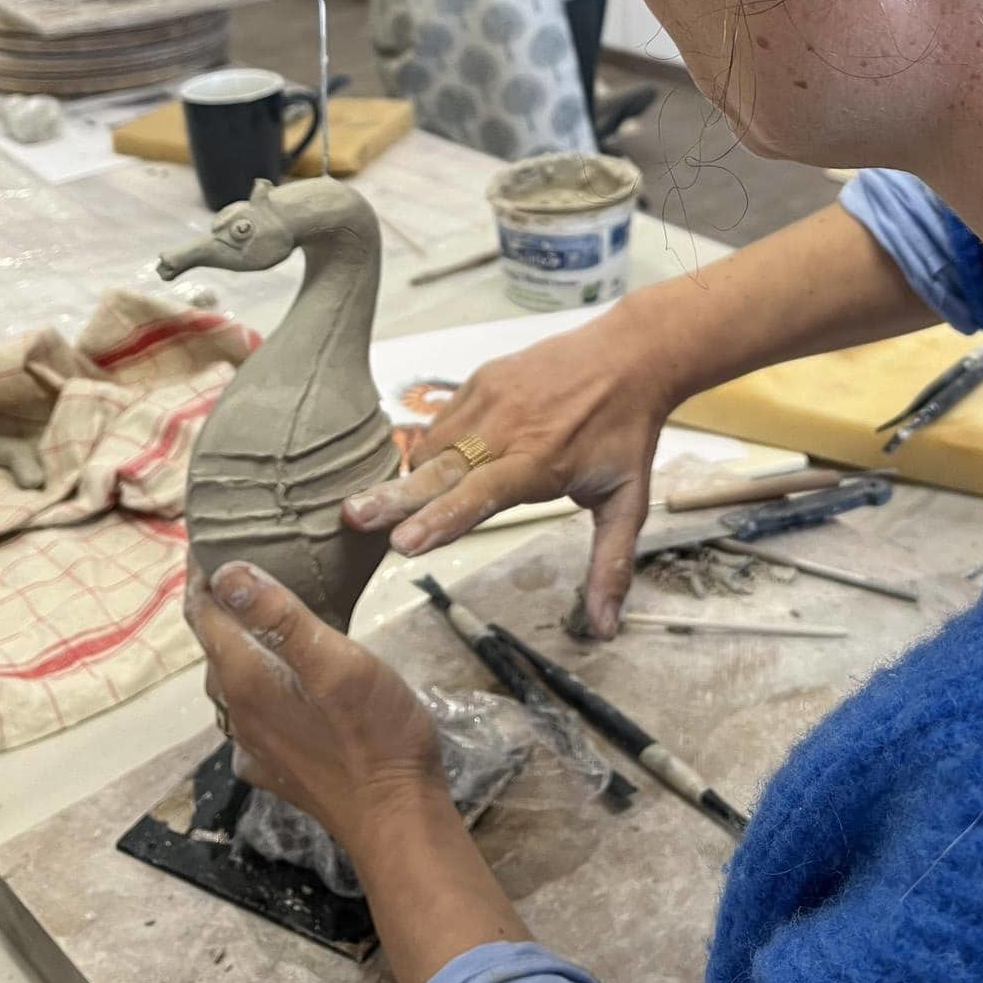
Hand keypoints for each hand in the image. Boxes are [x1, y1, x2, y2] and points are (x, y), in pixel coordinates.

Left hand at [186, 562, 445, 853]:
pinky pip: (251, 712)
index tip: (208, 535)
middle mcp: (240, 711)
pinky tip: (277, 678)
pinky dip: (255, 681)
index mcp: (246, 678)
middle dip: (220, 600)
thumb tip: (225, 572)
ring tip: (261, 607)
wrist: (398, 818)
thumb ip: (279, 616)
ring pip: (231, 678)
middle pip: (214, 644)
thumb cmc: (374, 735)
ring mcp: (256, 743)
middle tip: (242, 557)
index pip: (204, 614)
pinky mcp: (278, 766)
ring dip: (237, 640)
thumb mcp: (335, 661)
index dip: (202, 573)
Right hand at [343, 309, 670, 636]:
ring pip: (432, 446)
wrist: (629, 354)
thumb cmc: (626, 430)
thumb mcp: (628, 501)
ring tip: (379, 508)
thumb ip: (611, 563)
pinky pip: (441, 421)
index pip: (481, 494)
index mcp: (540, 460)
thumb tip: (605, 627)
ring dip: (410, 479)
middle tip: (353, 518)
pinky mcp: (480, 379)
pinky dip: (429, 448)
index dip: (441, 519)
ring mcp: (489, 397)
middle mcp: (507, 427)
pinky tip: (428, 469)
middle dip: (393, 497)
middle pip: (439, 469)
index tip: (403, 542)